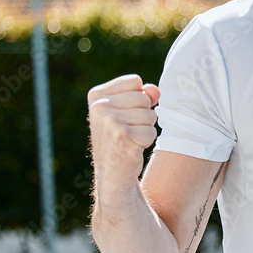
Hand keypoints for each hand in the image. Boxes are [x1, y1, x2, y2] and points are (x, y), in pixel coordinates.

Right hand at [88, 74, 160, 198]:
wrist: (112, 171)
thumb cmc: (121, 136)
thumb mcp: (128, 110)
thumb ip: (143, 94)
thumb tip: (155, 90)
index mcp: (97, 95)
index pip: (135, 81)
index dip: (138, 97)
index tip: (124, 113)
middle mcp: (100, 106)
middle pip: (144, 97)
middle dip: (143, 114)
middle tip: (128, 128)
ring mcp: (109, 120)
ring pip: (150, 114)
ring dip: (146, 128)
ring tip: (130, 137)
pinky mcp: (122, 135)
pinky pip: (151, 130)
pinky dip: (147, 140)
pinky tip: (133, 146)